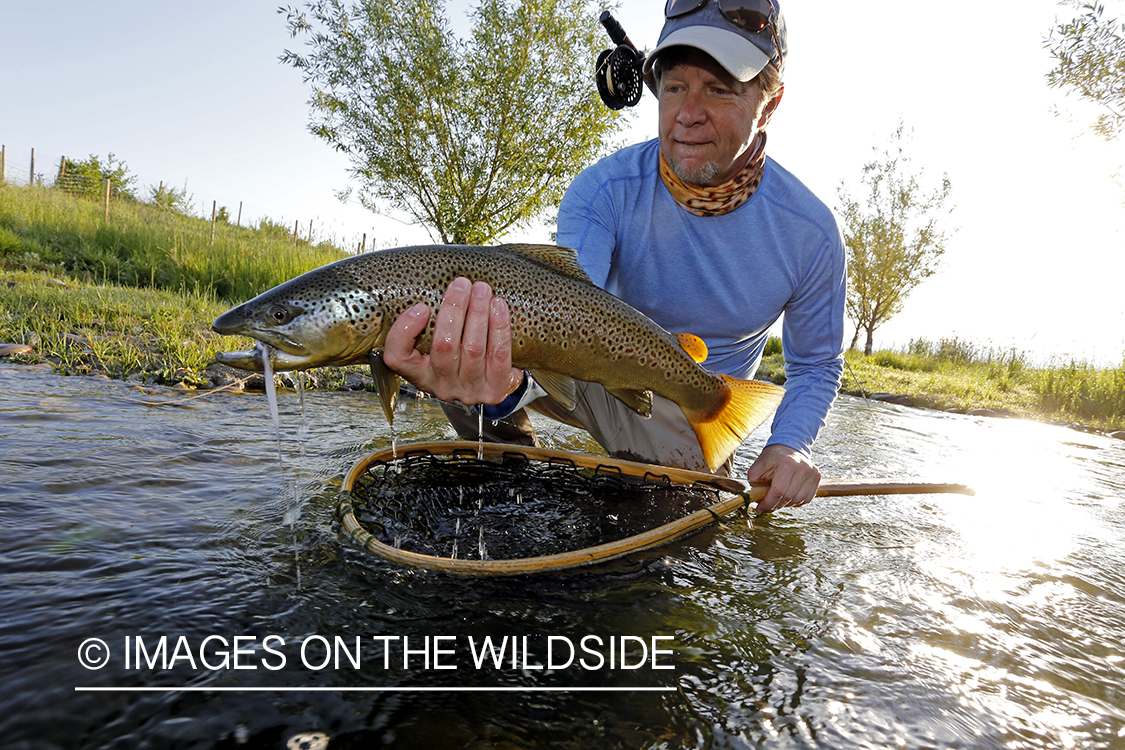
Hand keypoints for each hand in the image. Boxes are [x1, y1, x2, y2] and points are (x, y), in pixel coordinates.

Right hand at [382, 277, 523, 404]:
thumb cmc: (461, 356)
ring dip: (478, 313)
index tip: (421, 306)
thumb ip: (431, 322)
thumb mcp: (437, 344)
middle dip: (454, 309)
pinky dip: (499, 327)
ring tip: (482, 289)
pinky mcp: (494, 390)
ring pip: (473, 348)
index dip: (405, 331)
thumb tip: (440, 285)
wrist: (493, 384)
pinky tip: (498, 306)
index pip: (397, 357)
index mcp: (419, 374)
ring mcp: (468, 390)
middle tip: (461, 284)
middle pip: (443, 346)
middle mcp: (441, 385)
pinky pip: (498, 354)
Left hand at [746, 443, 820, 512]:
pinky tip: (787, 497)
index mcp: (788, 463)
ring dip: (785, 505)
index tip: (760, 508)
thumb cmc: (772, 458)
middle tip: (766, 506)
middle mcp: (803, 467)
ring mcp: (812, 472)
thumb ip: (754, 483)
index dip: (768, 503)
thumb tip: (754, 499)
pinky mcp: (817, 477)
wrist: (788, 448)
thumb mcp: (758, 467)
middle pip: (788, 497)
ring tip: (776, 500)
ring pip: (798, 500)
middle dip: (775, 506)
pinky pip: (807, 499)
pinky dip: (796, 502)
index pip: (778, 491)